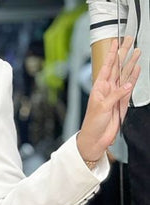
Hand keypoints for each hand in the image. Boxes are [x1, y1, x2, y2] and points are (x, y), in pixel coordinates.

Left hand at [77, 36, 140, 163]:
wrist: (95, 140)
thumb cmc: (92, 124)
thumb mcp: (102, 107)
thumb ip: (115, 95)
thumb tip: (127, 85)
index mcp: (99, 87)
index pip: (107, 66)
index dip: (111, 54)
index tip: (115, 42)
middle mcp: (108, 89)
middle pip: (118, 67)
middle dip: (123, 54)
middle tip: (129, 40)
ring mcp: (116, 95)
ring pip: (125, 75)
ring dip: (130, 63)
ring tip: (137, 51)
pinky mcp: (122, 103)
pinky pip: (129, 88)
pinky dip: (133, 78)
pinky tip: (137, 69)